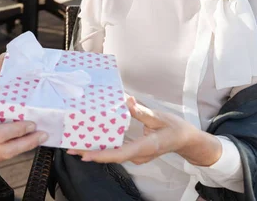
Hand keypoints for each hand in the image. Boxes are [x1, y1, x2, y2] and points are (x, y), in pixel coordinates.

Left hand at [67, 97, 220, 165]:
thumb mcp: (159, 117)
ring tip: (74, 145)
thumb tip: (127, 100)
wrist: (187, 140)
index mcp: (145, 147)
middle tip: (69, 148)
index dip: (101, 155)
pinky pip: (116, 151)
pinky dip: (103, 147)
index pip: (120, 154)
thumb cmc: (175, 128)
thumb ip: (141, 111)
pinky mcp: (135, 152)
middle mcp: (138, 155)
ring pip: (112, 155)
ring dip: (94, 150)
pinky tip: (91, 141)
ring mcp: (136, 156)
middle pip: (111, 156)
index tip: (85, 155)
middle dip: (90, 153)